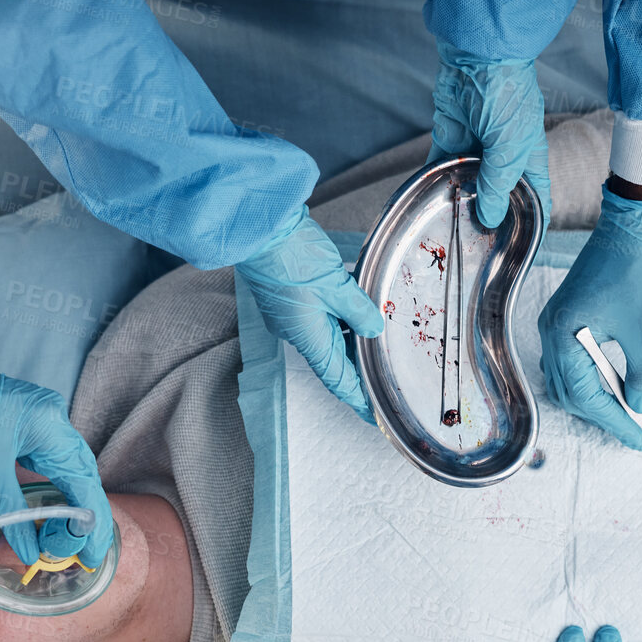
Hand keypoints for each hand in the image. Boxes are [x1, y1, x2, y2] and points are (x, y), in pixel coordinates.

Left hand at [0, 328, 112, 566]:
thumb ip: (15, 517)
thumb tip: (31, 552)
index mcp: (51, 426)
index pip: (83, 481)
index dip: (90, 523)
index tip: (93, 555)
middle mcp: (52, 418)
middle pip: (80, 475)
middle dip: (82, 517)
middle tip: (81, 554)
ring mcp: (37, 418)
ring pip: (62, 469)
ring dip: (66, 504)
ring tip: (63, 539)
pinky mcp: (20, 423)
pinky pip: (44, 460)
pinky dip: (48, 488)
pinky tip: (48, 512)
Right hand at [236, 206, 384, 420]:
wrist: (259, 228)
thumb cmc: (293, 256)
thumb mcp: (337, 285)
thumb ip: (360, 311)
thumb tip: (374, 329)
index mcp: (309, 337)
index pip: (338, 380)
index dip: (358, 399)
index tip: (373, 414)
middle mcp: (298, 332)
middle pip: (334, 361)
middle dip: (358, 370)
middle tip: (383, 377)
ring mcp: (291, 316)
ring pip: (328, 338)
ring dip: (350, 343)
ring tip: (376, 343)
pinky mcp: (288, 298)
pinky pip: (319, 319)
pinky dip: (339, 321)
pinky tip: (355, 313)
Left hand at [427, 42, 549, 228]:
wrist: (477, 54)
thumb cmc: (507, 96)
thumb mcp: (510, 148)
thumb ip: (498, 186)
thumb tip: (488, 218)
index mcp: (528, 158)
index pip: (536, 199)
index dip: (531, 223)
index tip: (520, 249)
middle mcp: (503, 156)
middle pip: (497, 195)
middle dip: (488, 218)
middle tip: (477, 246)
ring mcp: (476, 147)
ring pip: (466, 182)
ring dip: (458, 200)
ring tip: (448, 227)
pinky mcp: (450, 137)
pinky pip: (439, 165)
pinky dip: (432, 180)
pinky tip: (426, 198)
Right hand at [537, 187, 641, 447]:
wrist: (638, 224)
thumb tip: (639, 408)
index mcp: (564, 334)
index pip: (583, 395)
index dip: (612, 421)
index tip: (637, 438)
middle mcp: (552, 329)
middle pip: (571, 392)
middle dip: (607, 413)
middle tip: (640, 427)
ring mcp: (558, 321)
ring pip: (571, 378)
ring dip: (603, 397)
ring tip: (637, 408)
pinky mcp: (570, 314)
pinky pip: (575, 359)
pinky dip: (598, 377)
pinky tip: (623, 383)